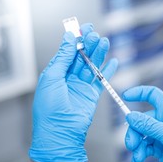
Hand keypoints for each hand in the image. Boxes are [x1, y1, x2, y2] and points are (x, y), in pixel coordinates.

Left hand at [29, 24, 117, 161]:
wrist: (60, 133)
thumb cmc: (49, 109)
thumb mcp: (53, 77)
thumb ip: (63, 57)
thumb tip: (69, 39)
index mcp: (55, 73)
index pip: (67, 52)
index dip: (75, 39)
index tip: (82, 28)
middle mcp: (68, 78)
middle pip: (81, 57)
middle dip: (88, 44)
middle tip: (94, 34)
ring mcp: (81, 87)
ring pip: (92, 66)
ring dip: (98, 54)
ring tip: (104, 42)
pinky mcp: (92, 96)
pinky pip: (101, 80)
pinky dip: (108, 71)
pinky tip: (113, 61)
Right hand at [123, 86, 162, 161]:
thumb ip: (149, 125)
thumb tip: (130, 116)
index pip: (152, 94)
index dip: (138, 93)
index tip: (125, 96)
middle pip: (141, 119)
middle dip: (134, 131)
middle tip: (131, 144)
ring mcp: (162, 133)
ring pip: (141, 134)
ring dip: (136, 144)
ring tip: (137, 155)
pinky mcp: (160, 147)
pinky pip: (144, 146)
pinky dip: (139, 152)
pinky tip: (138, 160)